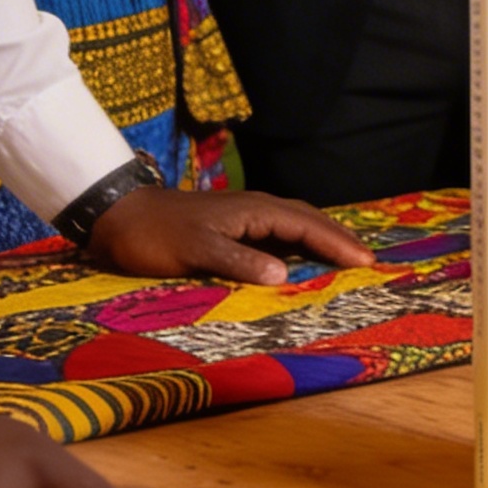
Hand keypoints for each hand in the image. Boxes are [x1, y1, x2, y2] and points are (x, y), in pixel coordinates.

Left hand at [87, 185, 374, 285]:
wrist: (119, 216)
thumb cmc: (156, 235)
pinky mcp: (233, 228)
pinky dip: (299, 247)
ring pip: (295, 225)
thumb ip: (240, 262)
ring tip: (346, 260)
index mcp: (254, 210)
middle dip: (339, 239)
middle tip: (368, 261)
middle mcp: (256, 209)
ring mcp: (245, 218)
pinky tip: (302, 263)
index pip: (307, 225)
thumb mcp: (196, 250)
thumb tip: (286, 278)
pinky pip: (278, 236)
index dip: (338, 244)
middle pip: (309, 220)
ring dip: (322, 240)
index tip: (367, 262)